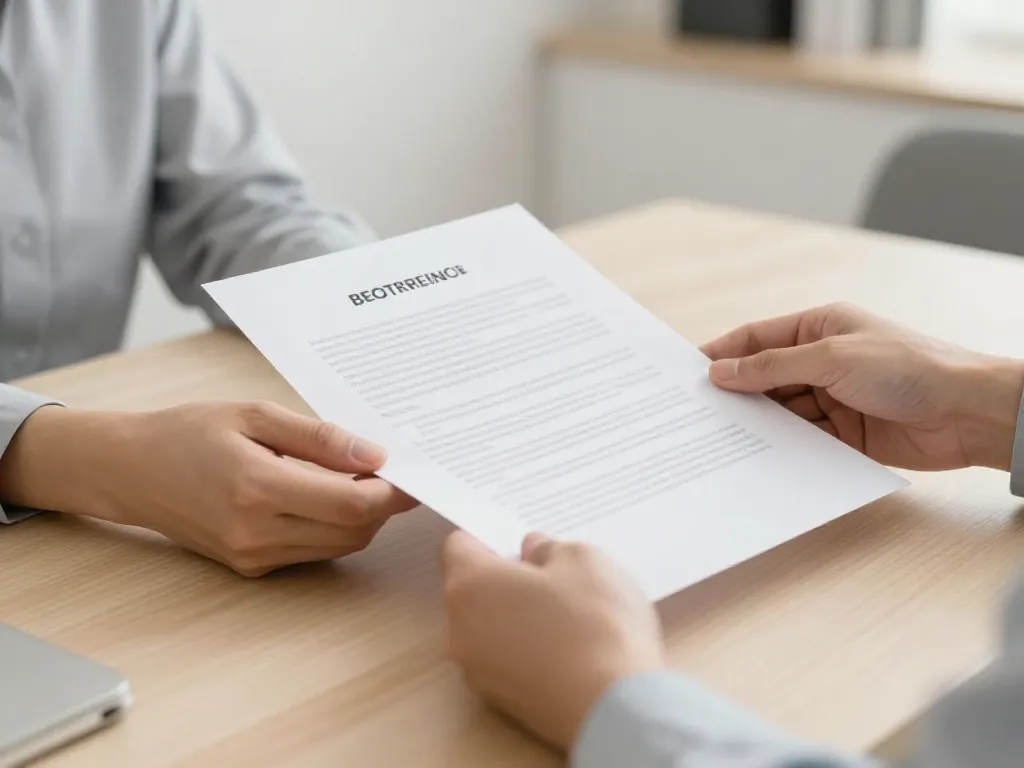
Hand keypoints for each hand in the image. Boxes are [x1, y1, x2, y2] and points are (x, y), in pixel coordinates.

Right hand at [0, 401, 416, 574]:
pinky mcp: (251, 567)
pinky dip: (334, 528)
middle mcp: (257, 532)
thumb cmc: (189, 431)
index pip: (350, 503)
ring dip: (362, 517)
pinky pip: (314, 552)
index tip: (410, 471)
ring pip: (339, 546)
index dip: (391, 491)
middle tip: (393, 470)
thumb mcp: (255, 415)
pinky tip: (330, 496)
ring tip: (362, 478)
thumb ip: (318, 436)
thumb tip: (374, 453)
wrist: (131, 471)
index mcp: (257, 488)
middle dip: (383, 505)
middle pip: (352, 530)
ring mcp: (253, 556)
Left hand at [441, 531, 664, 749]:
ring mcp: (477, 672)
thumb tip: (531, 553)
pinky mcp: (500, 703)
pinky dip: (526, 650)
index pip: (457, 545)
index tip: (521, 543)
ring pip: (488, 627)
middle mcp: (459, 630)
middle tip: (553, 577)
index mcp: (469, 585)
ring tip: (567, 617)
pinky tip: (567, 651)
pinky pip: (505, 660)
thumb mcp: (583, 559)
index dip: (489, 538)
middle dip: (505, 578)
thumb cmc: (595, 622)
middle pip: (471, 589)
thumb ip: (548, 548)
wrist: (614, 709)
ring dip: (516, 616)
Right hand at [701, 303, 1023, 470]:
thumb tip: (722, 372)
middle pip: (763, 377)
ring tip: (719, 438)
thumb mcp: (831, 357)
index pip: (757, 339)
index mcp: (819, 328)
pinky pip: (800, 440)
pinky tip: (756, 457)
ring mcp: (832, 399)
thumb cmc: (908, 367)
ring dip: (755, 423)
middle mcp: (822, 362)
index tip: (688, 372)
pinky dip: (780, 447)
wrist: (968, 413)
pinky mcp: (843, 435)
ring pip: (779, 412)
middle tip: (696, 412)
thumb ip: (773, 366)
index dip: (723, 354)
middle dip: (734, 393)